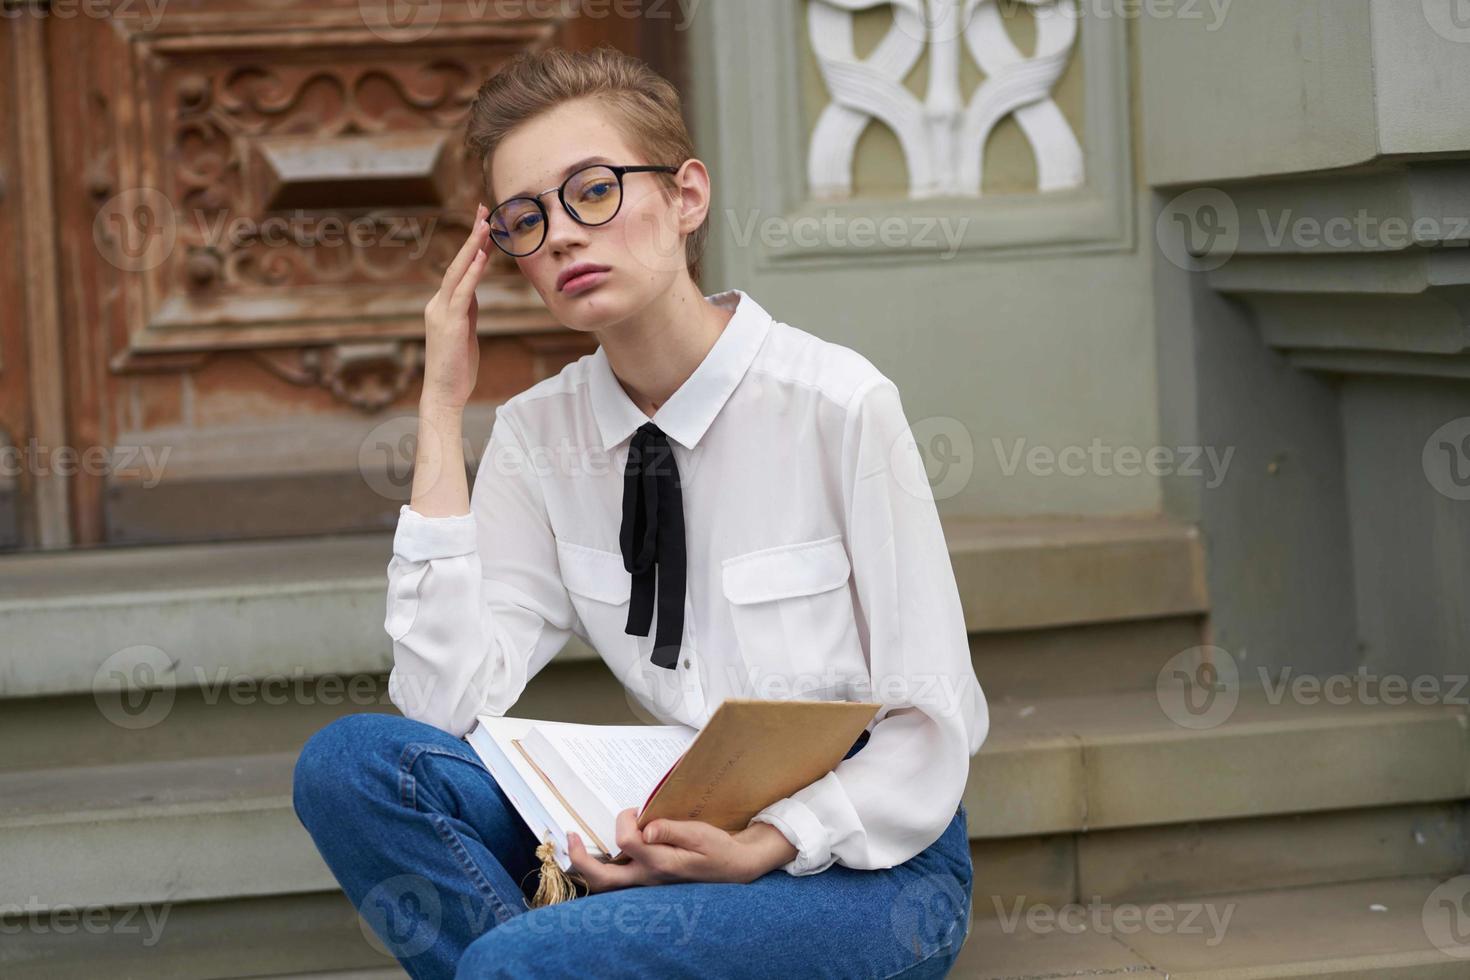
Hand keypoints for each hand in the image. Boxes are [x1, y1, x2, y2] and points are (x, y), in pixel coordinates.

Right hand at [421, 204, 490, 411]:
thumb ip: (468, 311)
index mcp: (442, 306)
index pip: (459, 270)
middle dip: (472, 236)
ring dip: (473, 247)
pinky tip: (482, 256)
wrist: (443, 393)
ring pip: (458, 272)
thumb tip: (474, 292)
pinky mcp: (450, 324)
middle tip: (484, 209)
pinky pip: (463, 293)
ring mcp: (441, 312)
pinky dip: (472, 273)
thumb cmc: (456, 368)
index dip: (473, 247)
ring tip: (485, 223)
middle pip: (457, 263)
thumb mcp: (465, 333)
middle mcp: (437, 304)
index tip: (484, 224)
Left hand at [566, 809, 798, 893]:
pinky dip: (602, 869)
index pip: (626, 840)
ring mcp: (646, 884)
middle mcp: (649, 879)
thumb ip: (672, 830)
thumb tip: (646, 828)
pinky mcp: (648, 883)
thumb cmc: (718, 849)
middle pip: (603, 878)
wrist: (734, 869)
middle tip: (570, 836)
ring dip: (587, 866)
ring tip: (576, 845)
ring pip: (606, 885)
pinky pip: (617, 882)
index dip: (624, 819)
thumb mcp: (701, 834)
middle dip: (580, 858)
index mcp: (661, 864)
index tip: (635, 810)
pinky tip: (598, 854)